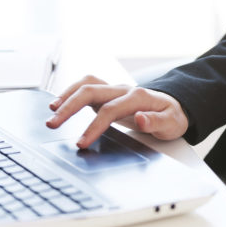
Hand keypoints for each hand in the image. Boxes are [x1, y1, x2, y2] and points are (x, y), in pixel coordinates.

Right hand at [46, 75, 188, 148]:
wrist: (174, 107)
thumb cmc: (172, 116)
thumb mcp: (172, 124)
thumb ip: (156, 122)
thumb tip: (140, 118)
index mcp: (138, 97)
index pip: (110, 110)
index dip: (93, 126)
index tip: (81, 142)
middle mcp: (123, 90)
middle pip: (91, 91)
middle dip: (69, 107)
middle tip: (52, 124)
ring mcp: (114, 90)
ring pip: (86, 84)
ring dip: (67, 95)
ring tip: (51, 111)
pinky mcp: (108, 94)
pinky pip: (86, 86)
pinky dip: (71, 92)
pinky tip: (59, 103)